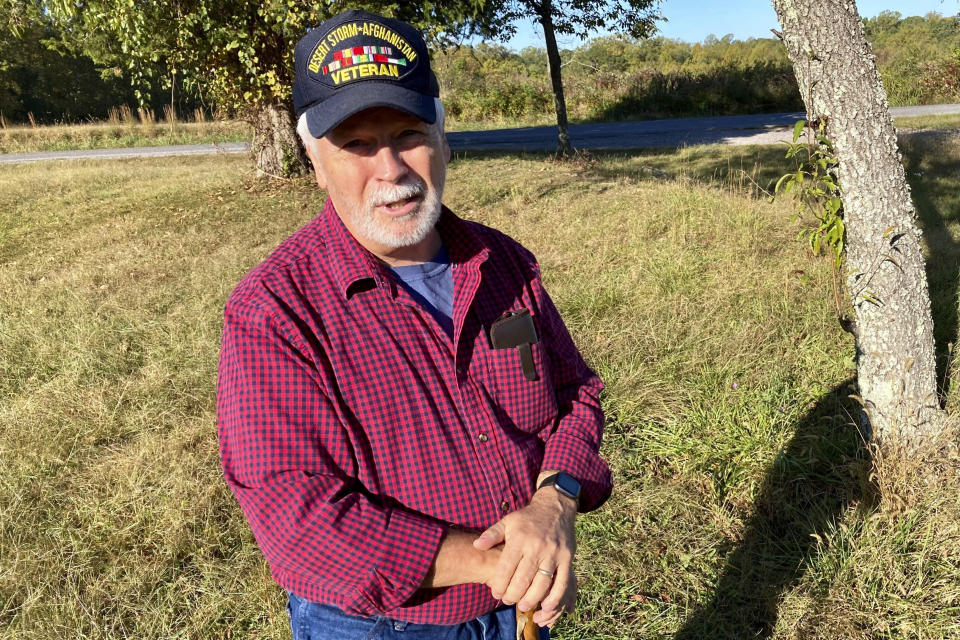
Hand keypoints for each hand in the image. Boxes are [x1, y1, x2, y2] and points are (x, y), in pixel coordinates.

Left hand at [473, 487, 576, 621]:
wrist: (555, 507)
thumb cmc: (528, 518)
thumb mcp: (507, 521)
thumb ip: (491, 534)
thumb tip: (476, 546)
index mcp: (519, 539)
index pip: (506, 567)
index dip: (499, 584)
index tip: (496, 593)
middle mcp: (536, 547)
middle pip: (523, 579)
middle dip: (512, 595)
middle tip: (507, 601)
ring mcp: (553, 554)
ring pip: (541, 584)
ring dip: (531, 599)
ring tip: (522, 606)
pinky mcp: (567, 558)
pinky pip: (562, 582)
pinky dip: (555, 597)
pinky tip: (546, 606)